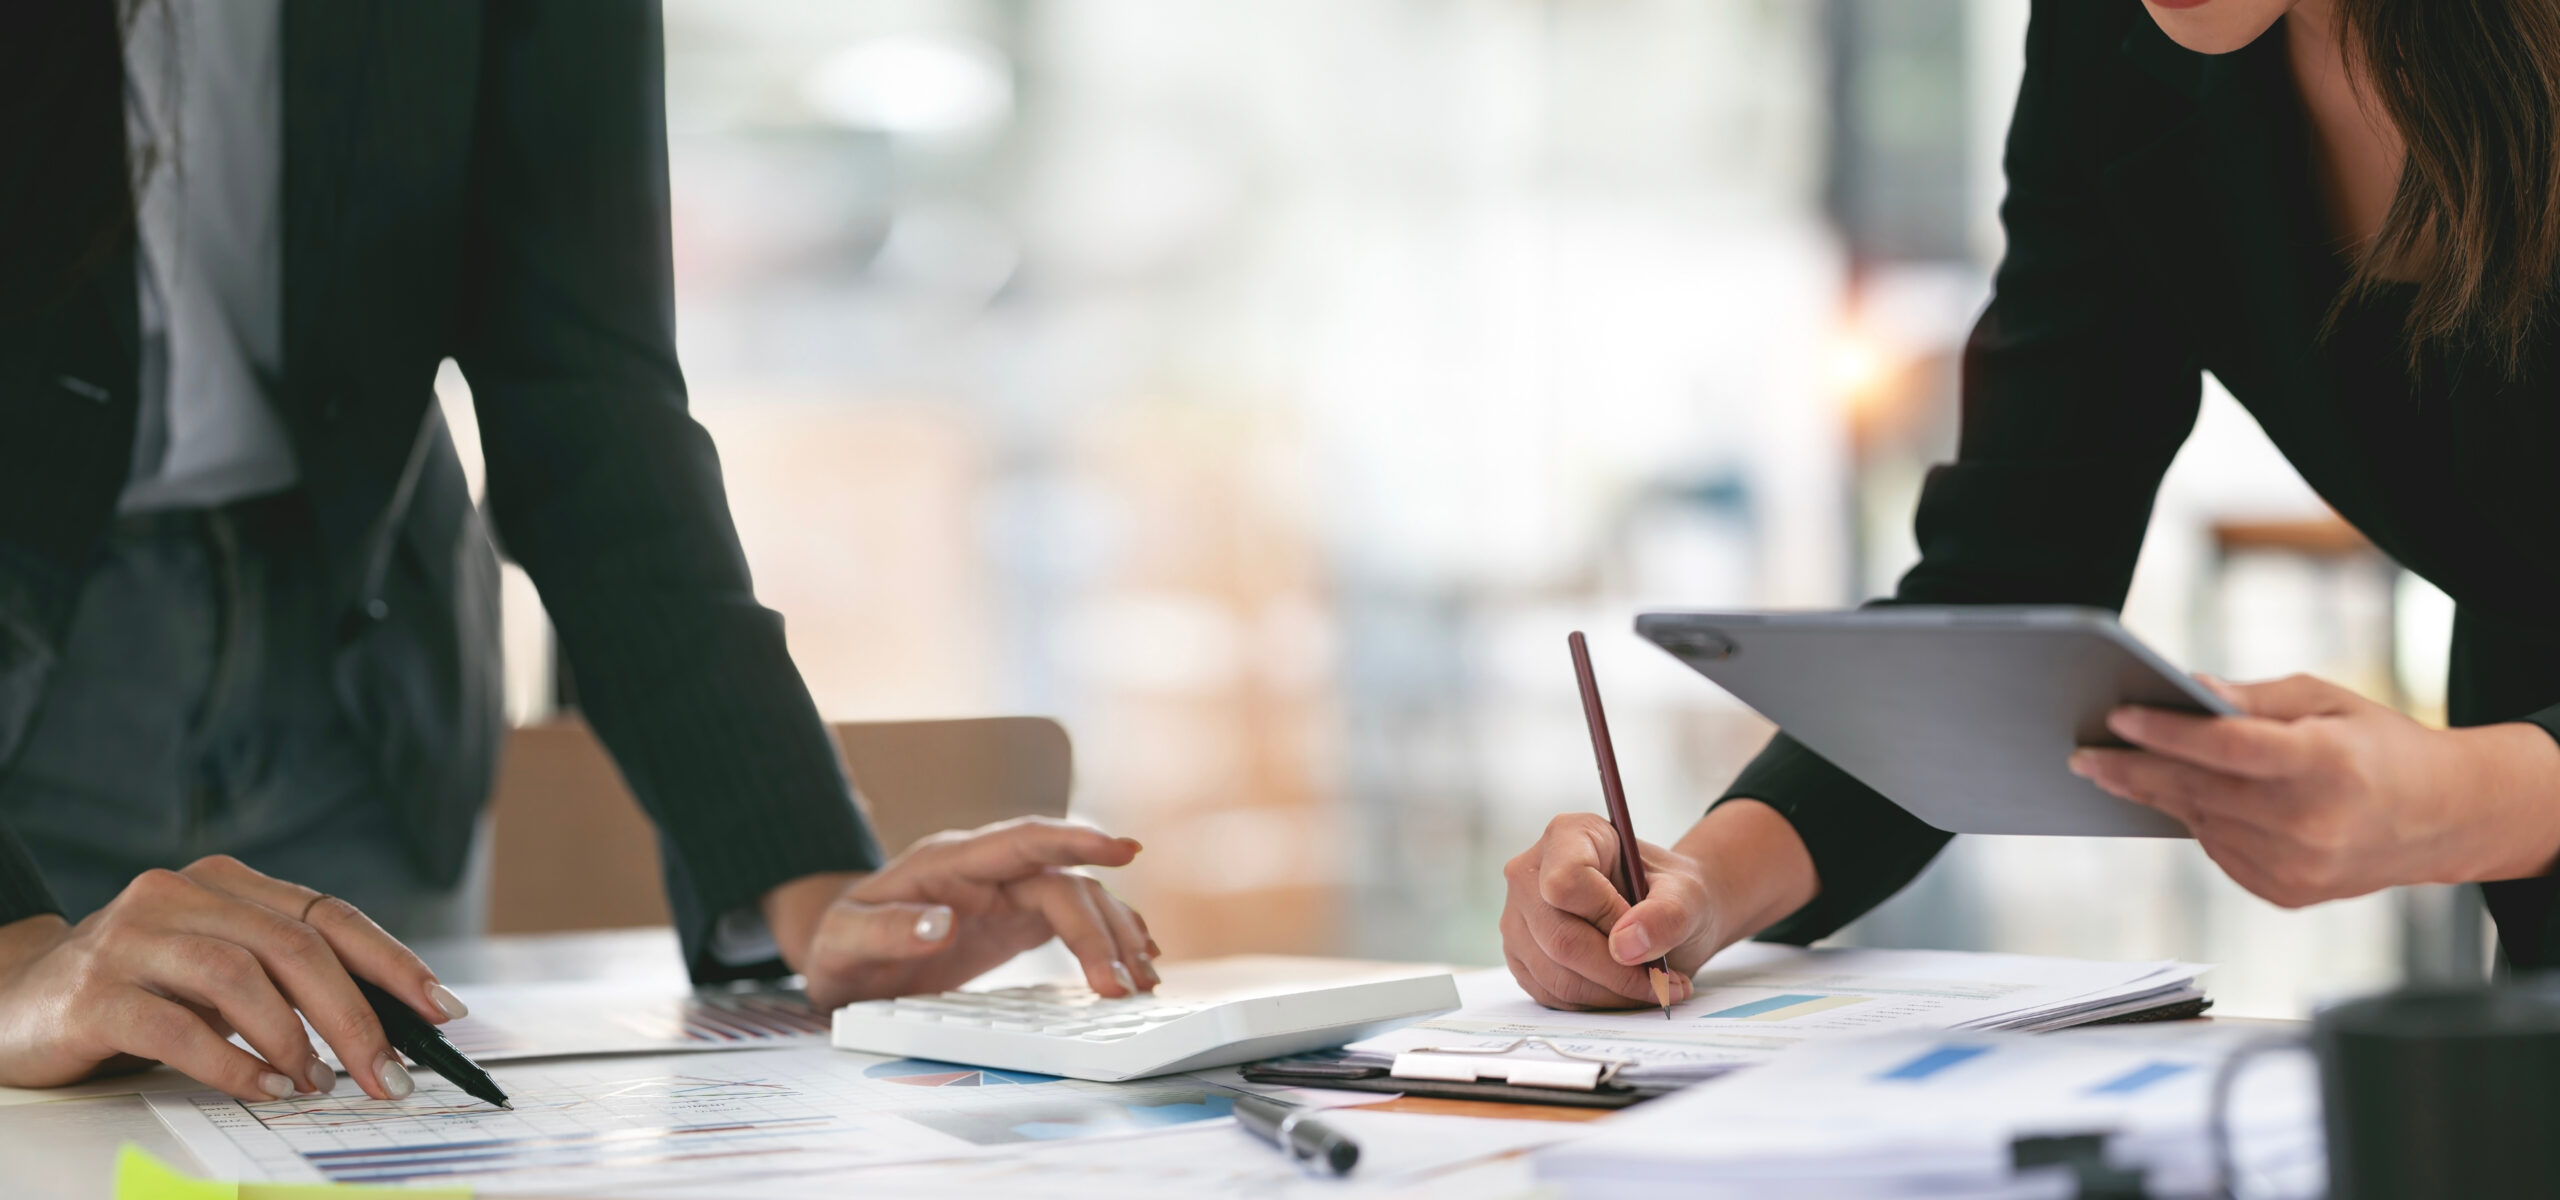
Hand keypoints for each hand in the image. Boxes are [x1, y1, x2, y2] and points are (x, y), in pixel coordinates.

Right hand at [0, 856, 461, 1101]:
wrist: (11, 1001)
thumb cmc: (135, 989)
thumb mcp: (215, 972)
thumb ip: (282, 981)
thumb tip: (382, 1029)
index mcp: (224, 883)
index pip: (328, 915)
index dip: (392, 962)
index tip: (440, 1010)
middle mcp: (178, 895)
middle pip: (295, 948)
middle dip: (355, 1017)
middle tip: (387, 1074)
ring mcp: (132, 938)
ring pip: (241, 979)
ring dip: (295, 1040)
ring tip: (316, 1084)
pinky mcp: (93, 991)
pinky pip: (178, 1027)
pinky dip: (232, 1063)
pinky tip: (262, 1088)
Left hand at [765, 817, 1158, 1009]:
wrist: (844, 959)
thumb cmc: (840, 946)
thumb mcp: (843, 943)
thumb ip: (887, 930)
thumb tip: (942, 925)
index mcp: (950, 863)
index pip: (1024, 839)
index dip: (1075, 840)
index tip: (1122, 849)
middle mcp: (988, 872)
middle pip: (1062, 884)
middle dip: (1100, 930)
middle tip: (1125, 985)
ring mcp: (1006, 894)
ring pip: (1079, 899)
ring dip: (1115, 935)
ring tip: (1144, 980)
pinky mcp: (1016, 920)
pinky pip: (1075, 919)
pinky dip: (1108, 938)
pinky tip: (1137, 959)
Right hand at [1498, 800, 1816, 1010]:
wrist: (1663, 915)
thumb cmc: (1672, 895)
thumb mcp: (1688, 895)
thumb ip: (1667, 914)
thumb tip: (1625, 946)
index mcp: (1567, 836)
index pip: (1565, 883)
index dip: (1607, 918)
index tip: (1645, 936)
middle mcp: (1529, 873)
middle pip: (1559, 938)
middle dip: (1618, 973)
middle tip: (1664, 983)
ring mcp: (1518, 917)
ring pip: (1555, 975)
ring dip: (1612, 994)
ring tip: (1653, 987)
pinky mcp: (1519, 956)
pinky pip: (1550, 994)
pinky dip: (1595, 1003)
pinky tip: (1624, 991)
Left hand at [2071, 674, 2559, 906]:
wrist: (2441, 818)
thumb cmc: (2379, 746)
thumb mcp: (2326, 701)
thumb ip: (2252, 702)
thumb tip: (2186, 689)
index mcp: (2325, 765)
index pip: (2227, 748)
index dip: (2167, 732)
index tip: (2117, 716)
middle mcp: (2310, 823)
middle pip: (2199, 791)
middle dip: (2132, 770)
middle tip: (2082, 753)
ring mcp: (2297, 867)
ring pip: (2200, 823)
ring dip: (2155, 795)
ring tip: (2111, 769)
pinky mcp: (2285, 892)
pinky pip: (2218, 851)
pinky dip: (2196, 822)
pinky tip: (2174, 798)